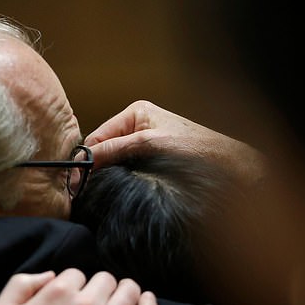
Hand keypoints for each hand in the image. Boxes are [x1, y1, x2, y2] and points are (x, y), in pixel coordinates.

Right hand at [0, 269, 157, 304]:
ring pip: (128, 291)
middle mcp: (86, 303)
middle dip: (99, 287)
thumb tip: (49, 275)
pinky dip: (149, 304)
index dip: (73, 286)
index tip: (71, 301)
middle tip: (94, 303)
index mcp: (58, 291)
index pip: (76, 274)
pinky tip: (146, 301)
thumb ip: (21, 284)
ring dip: (124, 291)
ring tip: (121, 300)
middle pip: (105, 279)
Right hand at [85, 100, 266, 189]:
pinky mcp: (150, 159)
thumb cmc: (196, 149)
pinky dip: (119, 179)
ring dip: (107, 175)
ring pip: (114, 160)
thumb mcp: (150, 145)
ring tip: (96, 192)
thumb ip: (116, 149)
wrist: (229, 167)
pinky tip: (115, 190)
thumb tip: (83, 161)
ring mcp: (144, 142)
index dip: (86, 157)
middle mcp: (137, 124)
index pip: (98, 135)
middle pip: (104, 148)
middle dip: (96, 167)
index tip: (75, 180)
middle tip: (83, 190)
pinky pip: (126, 168)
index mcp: (135, 112)